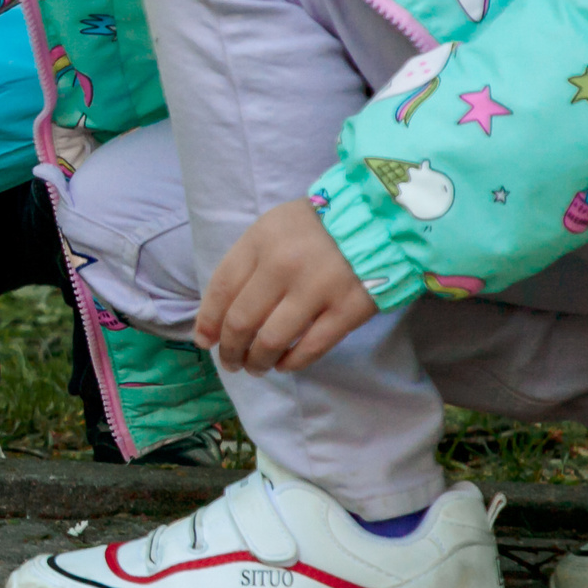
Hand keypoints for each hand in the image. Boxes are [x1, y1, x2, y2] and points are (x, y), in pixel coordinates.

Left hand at [196, 198, 377, 373]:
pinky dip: (291, 363)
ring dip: (257, 361)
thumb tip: (218, 317)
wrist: (382, 219)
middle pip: (241, 321)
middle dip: (230, 350)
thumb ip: (246, 264)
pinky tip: (284, 365)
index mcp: (260, 241)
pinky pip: (311, 348)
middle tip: (232, 362)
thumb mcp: (272, 229)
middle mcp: (283, 265)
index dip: (208, 321)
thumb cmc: (318, 226)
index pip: (221, 289)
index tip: (205, 341)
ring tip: (256, 367)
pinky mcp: (349, 309)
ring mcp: (318, 289)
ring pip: (271, 340)